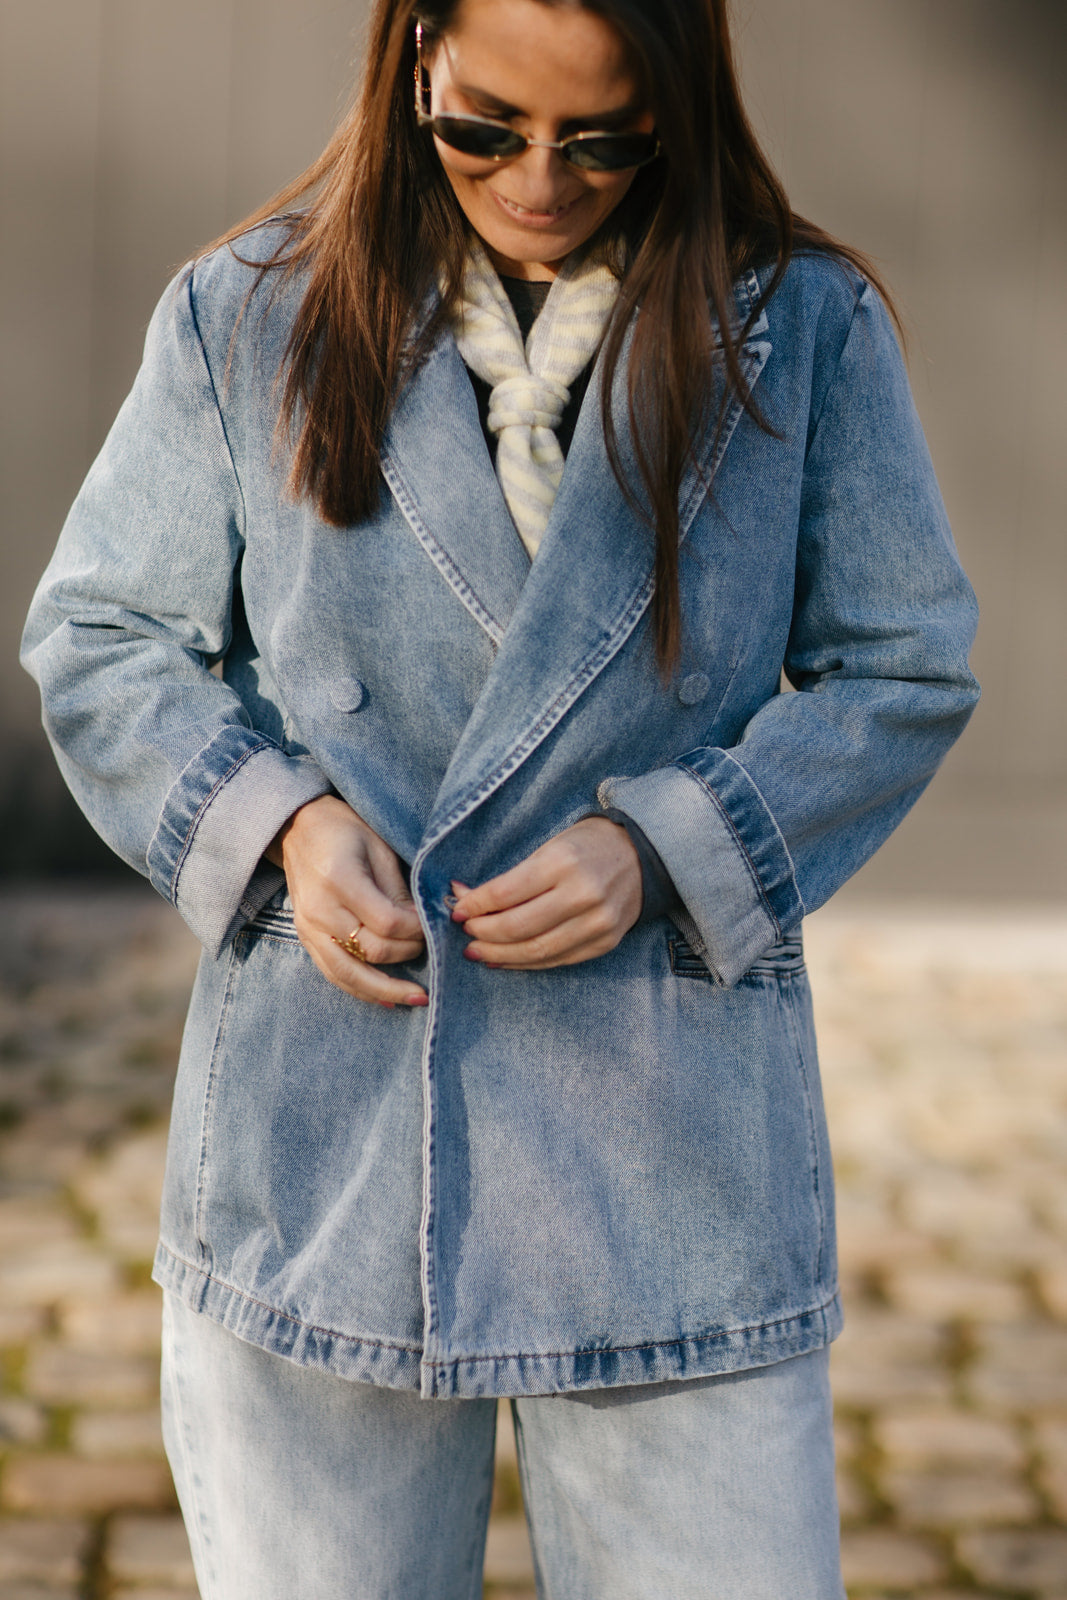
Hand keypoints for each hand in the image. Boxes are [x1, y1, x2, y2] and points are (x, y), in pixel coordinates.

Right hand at [267, 795, 427, 1005]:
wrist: (299, 827)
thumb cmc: (345, 830)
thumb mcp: (379, 847)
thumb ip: (398, 889)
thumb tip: (422, 926)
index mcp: (339, 879)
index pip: (386, 922)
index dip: (416, 930)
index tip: (432, 925)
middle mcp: (319, 909)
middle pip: (371, 950)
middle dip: (407, 953)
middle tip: (430, 948)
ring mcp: (307, 928)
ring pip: (349, 973)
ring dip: (386, 990)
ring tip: (417, 998)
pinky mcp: (305, 938)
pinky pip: (333, 973)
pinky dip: (361, 989)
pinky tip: (386, 998)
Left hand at [450, 817, 641, 969]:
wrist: (641, 856)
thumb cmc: (587, 846)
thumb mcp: (548, 848)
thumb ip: (510, 878)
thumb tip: (464, 897)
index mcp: (563, 862)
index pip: (505, 893)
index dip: (475, 905)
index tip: (458, 909)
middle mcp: (582, 894)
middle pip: (517, 927)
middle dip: (483, 933)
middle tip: (466, 932)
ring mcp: (597, 923)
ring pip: (536, 950)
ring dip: (499, 954)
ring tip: (478, 951)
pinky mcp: (604, 943)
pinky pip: (556, 960)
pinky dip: (526, 963)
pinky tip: (505, 959)